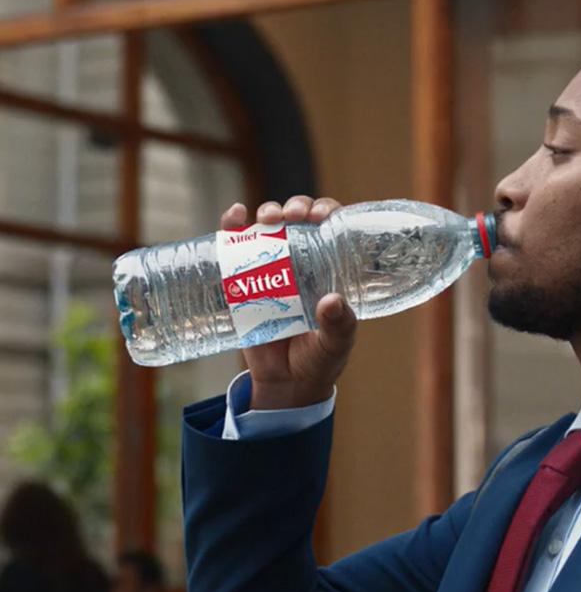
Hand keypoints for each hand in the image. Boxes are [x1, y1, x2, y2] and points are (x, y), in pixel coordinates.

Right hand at [220, 196, 356, 409]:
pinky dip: (232, 225)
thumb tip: (332, 301)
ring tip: (269, 219)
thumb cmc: (319, 361)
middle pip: (299, 218)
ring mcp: (272, 268)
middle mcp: (303, 262)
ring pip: (269, 226)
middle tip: (295, 215)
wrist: (285, 385)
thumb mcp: (335, 345)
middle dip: (297, 206)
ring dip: (268, 212)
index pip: (332, 227)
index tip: (323, 216)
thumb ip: (338, 326)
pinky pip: (235, 247)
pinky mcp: (243, 281)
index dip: (327, 210)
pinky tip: (234, 216)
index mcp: (331, 269)